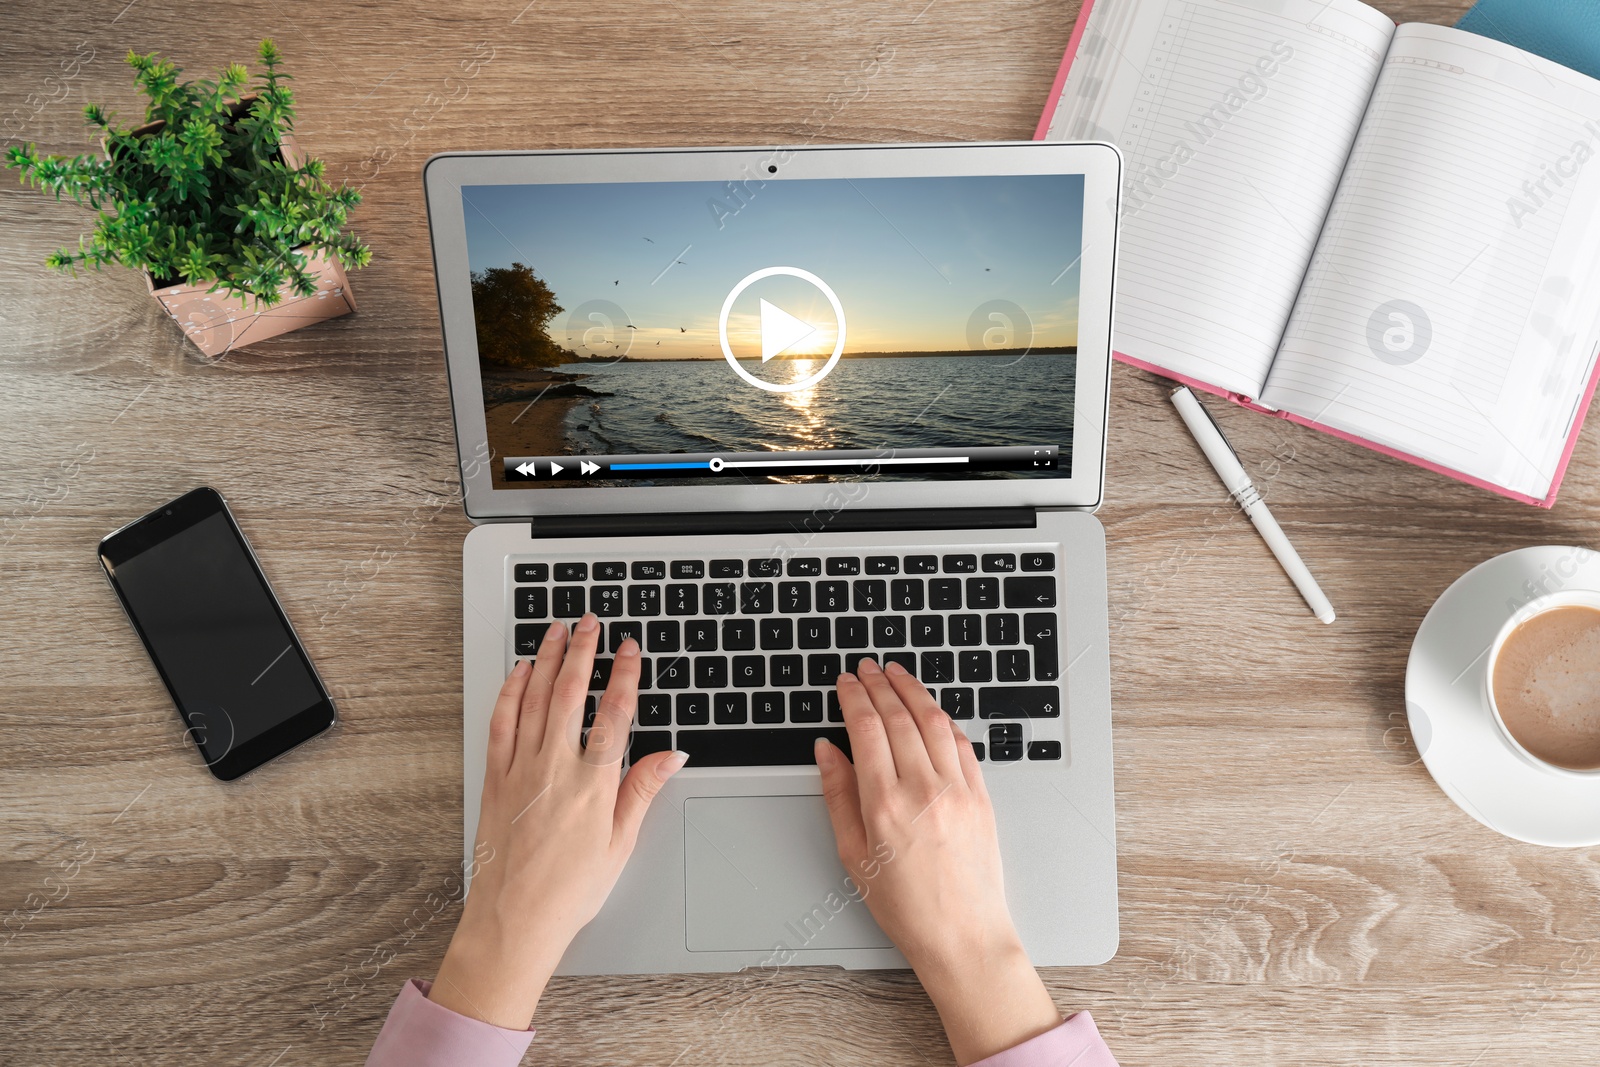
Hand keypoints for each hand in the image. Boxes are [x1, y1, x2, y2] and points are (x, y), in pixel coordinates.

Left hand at [429, 614, 687, 1028]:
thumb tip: (670, 755)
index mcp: (592, 785)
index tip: (630, 650)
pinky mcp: (495, 778)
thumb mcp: (620, 844)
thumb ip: (642, 790)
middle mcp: (555, 769)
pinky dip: (510, 692)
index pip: (614, 714)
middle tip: (591, 622)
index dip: (625, 676)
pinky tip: (518, 673)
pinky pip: (502, 722)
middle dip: (582, 651)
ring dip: (547, 659)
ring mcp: (520, 770)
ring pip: (534, 699)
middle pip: (571, 693)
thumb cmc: (568, 891)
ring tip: (556, 631)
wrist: (514, 920)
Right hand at [815, 659, 1061, 1064]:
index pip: (866, 729)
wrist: (963, 936)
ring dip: (913, 691)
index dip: (853, 697)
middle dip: (879, 684)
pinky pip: (961, 743)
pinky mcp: (982, 796)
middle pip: (898, 717)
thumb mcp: (854, 855)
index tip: (845, 682)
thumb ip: (838, 796)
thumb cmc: (907, 907)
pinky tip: (931, 710)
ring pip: (933, 721)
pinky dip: (943, 719)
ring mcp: (957, 790)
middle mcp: (924, 790)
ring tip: (897, 673)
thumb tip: (827, 751)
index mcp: (885, 805)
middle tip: (867, 667)